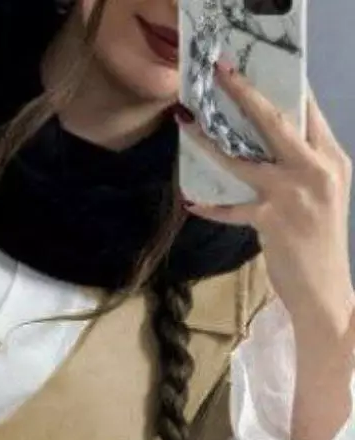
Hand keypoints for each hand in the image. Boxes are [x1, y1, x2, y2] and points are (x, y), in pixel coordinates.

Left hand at [177, 61, 354, 343]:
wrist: (324, 289)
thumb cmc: (319, 242)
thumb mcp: (320, 196)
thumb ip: (300, 170)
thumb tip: (263, 150)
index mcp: (332, 160)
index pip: (307, 112)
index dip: (281, 87)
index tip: (252, 72)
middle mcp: (316, 170)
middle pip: (276, 121)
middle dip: (245, 93)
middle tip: (220, 74)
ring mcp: (293, 194)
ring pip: (243, 158)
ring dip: (210, 142)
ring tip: (186, 125)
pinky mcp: (270, 220)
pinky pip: (230, 209)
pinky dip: (210, 206)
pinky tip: (191, 202)